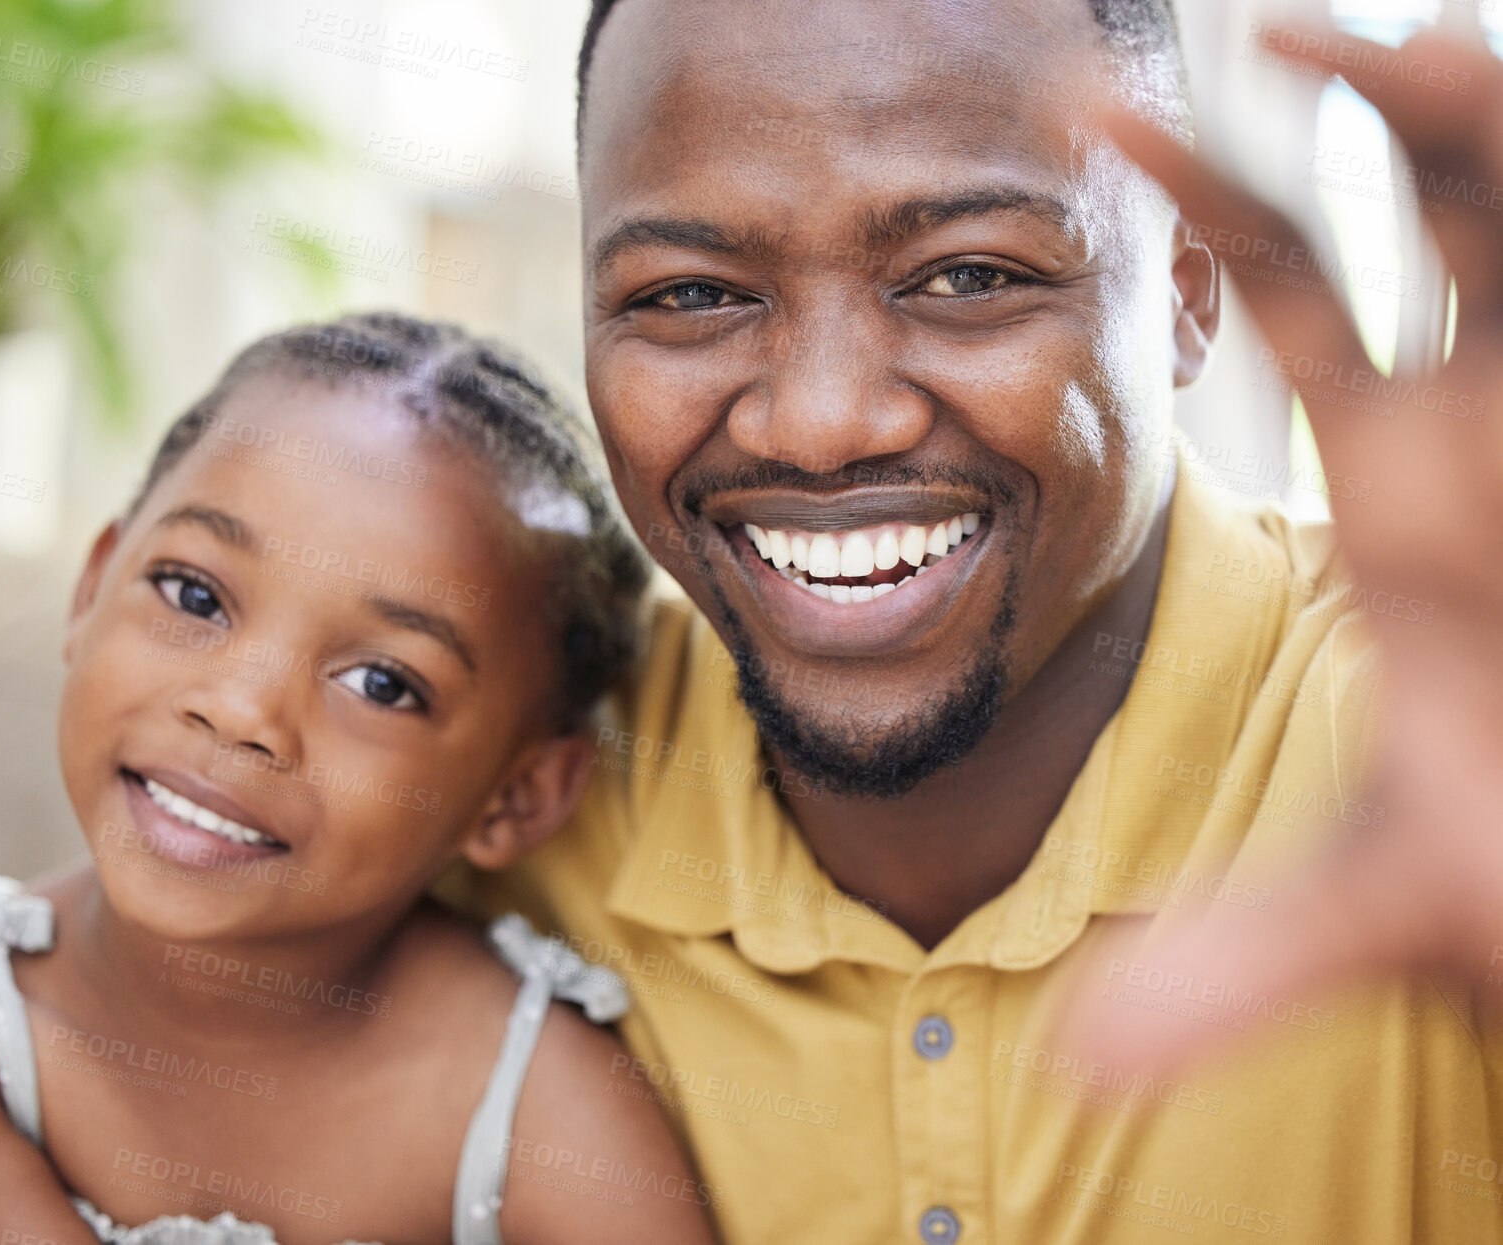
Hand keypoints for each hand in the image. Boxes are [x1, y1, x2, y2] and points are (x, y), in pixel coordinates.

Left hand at [1068, 18, 1502, 1072]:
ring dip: (1493, 100)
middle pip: (1432, 199)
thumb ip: (1239, 965)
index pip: (1285, 290)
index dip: (1207, 193)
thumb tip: (1080, 1070)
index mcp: (1396, 481)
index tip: (1094, 114)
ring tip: (1406, 38)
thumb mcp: (1389, 903)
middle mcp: (1491, 419)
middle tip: (1280, 22)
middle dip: (1379, 98)